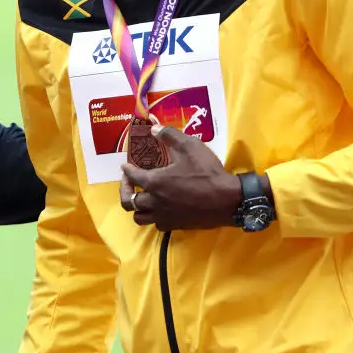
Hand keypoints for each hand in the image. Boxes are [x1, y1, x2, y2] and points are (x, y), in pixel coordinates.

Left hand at [119, 121, 240, 230]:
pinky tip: (160, 208)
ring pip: (139, 217)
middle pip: (128, 202)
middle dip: (125, 190)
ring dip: (137, 207)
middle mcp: (154, 202)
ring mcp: (164, 216)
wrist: (228, 200)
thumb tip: (153, 127)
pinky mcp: (176, 225)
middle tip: (129, 183)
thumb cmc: (207, 172)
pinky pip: (157, 224)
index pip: (132, 177)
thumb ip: (169, 135)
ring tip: (142, 198)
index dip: (126, 170)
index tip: (124, 166)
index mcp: (154, 182)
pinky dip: (153, 217)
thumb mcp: (189, 146)